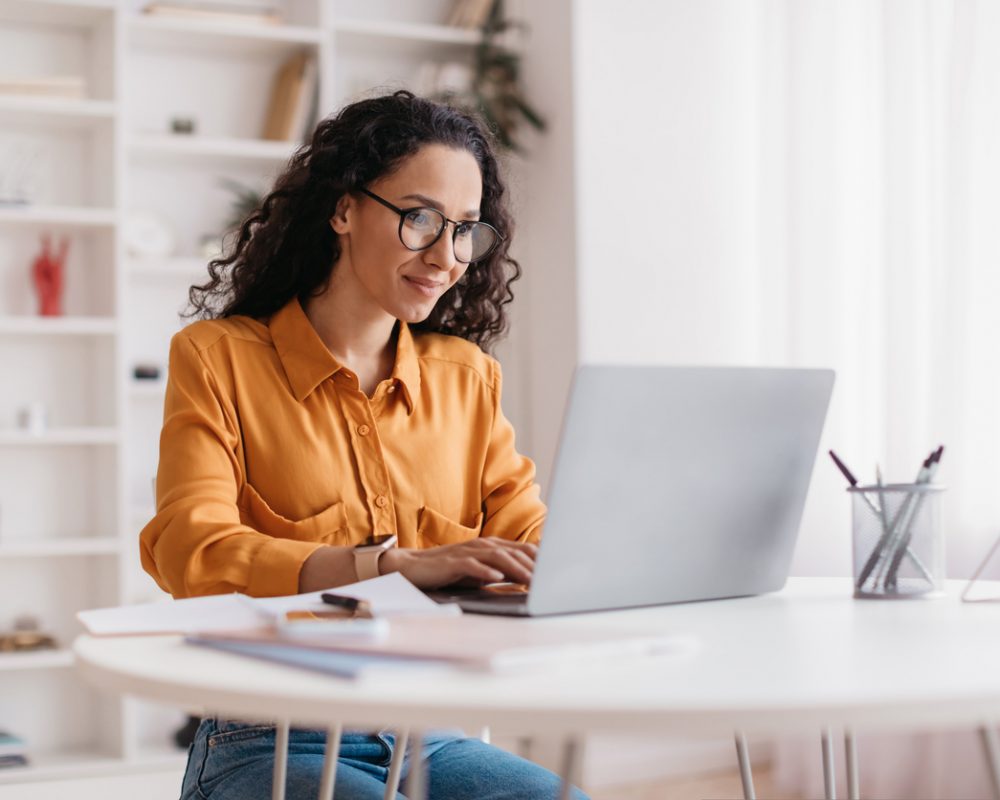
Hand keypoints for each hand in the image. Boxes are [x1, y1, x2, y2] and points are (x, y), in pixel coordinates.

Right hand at [379, 539, 536, 589]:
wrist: (412, 567)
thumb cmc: (449, 570)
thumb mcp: (480, 570)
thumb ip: (502, 570)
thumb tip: (528, 578)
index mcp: (491, 546)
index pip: (522, 550)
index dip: (541, 559)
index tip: (559, 570)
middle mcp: (482, 545)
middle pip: (514, 552)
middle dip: (534, 566)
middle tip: (551, 579)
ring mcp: (467, 552)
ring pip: (497, 557)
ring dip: (516, 568)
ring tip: (531, 580)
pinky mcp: (452, 562)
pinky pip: (472, 566)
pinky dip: (485, 571)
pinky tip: (496, 578)